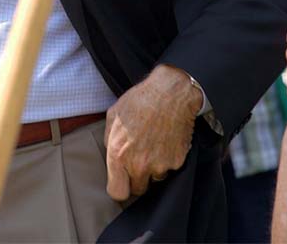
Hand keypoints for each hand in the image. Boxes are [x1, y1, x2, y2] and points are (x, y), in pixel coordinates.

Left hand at [104, 65, 198, 200]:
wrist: (171, 92)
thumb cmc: (141, 100)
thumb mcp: (114, 116)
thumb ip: (109, 140)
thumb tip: (111, 154)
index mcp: (119, 155)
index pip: (117, 193)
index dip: (120, 187)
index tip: (122, 180)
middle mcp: (139, 164)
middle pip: (138, 189)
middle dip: (137, 178)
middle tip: (140, 158)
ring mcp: (160, 165)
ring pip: (155, 178)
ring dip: (154, 167)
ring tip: (154, 143)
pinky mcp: (177, 161)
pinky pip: (170, 168)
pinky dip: (168, 158)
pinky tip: (166, 139)